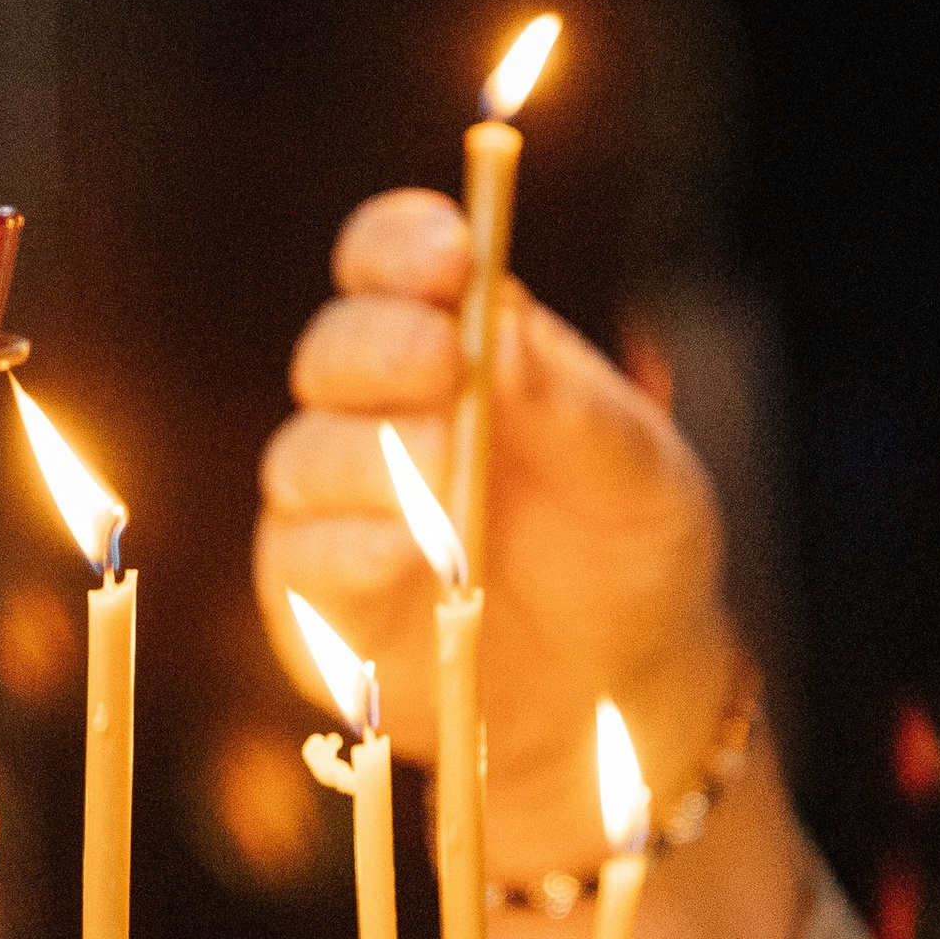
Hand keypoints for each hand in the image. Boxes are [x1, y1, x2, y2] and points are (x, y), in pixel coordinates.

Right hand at [253, 187, 738, 873]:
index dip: (400, 246)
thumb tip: (500, 317)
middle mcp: (379, 413)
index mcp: (455, 345)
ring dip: (371, 457)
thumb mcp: (641, 477)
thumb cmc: (631, 554)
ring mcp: (337, 506)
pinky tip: (404, 552)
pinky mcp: (316, 599)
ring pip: (304, 455)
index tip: (447, 253)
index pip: (389, 262)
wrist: (622, 692)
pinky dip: (347, 549)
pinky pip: (298, 560)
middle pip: (333, 351)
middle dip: (380, 349)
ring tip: (448, 478)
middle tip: (441, 362)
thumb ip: (574, 403)